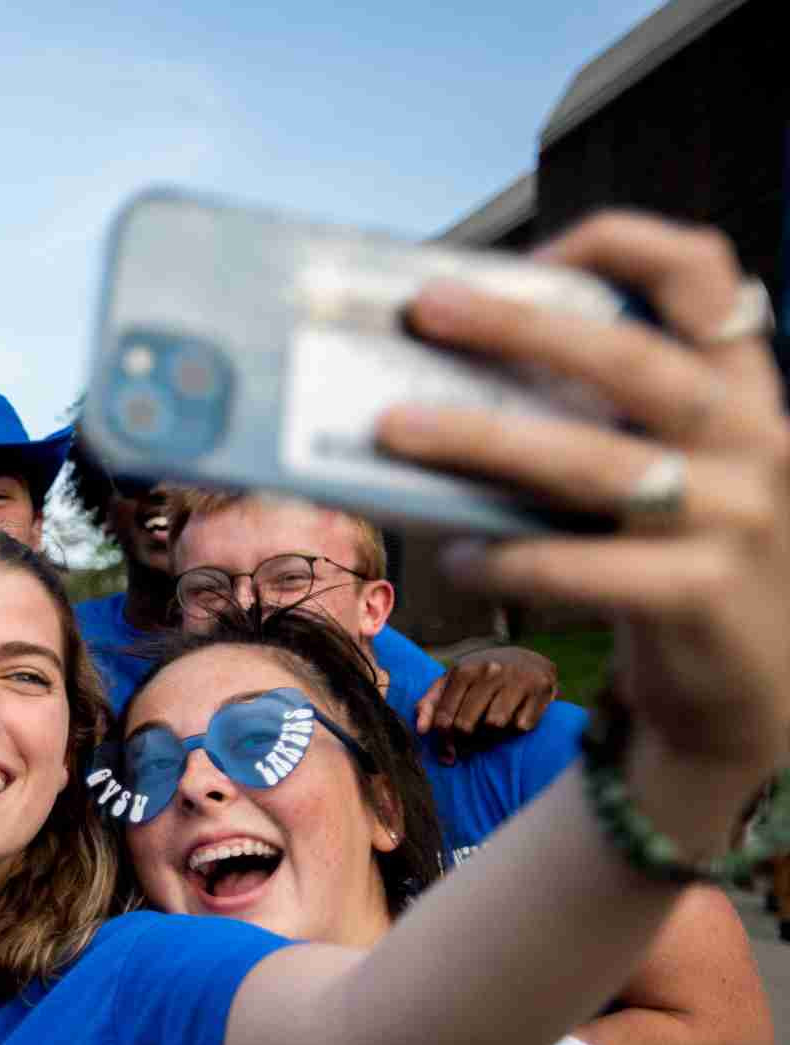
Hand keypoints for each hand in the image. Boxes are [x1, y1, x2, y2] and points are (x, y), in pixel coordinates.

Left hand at [380, 214, 789, 830]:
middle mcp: (752, 443)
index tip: (537, 253)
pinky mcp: (703, 596)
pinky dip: (510, 558)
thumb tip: (453, 377)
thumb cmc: (681, 564)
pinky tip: (454, 555)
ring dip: (484, 440)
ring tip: (396, 428)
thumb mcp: (672, 474)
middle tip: (427, 310)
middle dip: (522, 326)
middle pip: (633, 361)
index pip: (706, 278)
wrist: (758, 695)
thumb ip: (603, 423)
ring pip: (595, 463)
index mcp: (742, 394)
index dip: (625, 245)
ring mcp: (737, 519)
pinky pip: (586, 568)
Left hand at [416, 645, 560, 760]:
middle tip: (470, 739)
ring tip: (491, 727)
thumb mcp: (452, 682)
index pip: (444, 717)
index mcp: (463, 671)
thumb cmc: (481, 676)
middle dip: (465, 739)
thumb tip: (421, 731)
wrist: (527, 658)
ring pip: (495, 725)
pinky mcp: (541, 689)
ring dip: (491, 735)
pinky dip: (516, 729)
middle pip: (467, 725)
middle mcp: (489, 672)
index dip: (443, 739)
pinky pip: (522, 726)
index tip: (446, 749)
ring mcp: (516, 679)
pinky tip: (515, 718)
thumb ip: (431, 704)